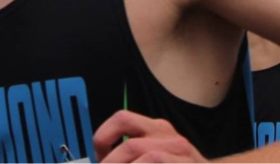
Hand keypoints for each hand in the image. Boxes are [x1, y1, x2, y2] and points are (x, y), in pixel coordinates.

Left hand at [94, 110, 208, 162]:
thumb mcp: (156, 154)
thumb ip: (131, 155)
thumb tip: (102, 160)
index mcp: (157, 129)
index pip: (122, 119)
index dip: (103, 138)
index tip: (98, 156)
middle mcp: (169, 136)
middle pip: (130, 145)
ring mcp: (182, 153)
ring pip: (144, 156)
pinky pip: (156, 163)